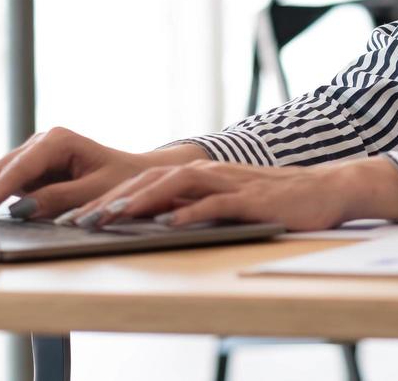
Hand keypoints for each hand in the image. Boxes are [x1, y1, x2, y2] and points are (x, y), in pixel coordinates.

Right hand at [0, 126, 204, 218]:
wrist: (133, 176)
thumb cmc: (121, 181)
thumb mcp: (95, 192)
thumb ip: (59, 198)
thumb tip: (22, 208)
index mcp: (58, 140)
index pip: (21, 166)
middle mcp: (41, 142)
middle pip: (2, 167)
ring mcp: (32, 155)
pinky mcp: (29, 170)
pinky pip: (3, 181)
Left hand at [64, 157, 397, 231]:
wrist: (327, 190)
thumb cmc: (274, 201)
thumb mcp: (225, 203)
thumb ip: (191, 206)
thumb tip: (150, 221)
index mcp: (196, 175)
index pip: (140, 183)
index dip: (102, 198)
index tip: (70, 216)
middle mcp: (208, 173)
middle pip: (147, 181)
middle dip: (106, 200)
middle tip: (71, 220)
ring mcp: (230, 184)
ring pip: (174, 187)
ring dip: (138, 202)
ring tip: (107, 219)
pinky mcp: (253, 199)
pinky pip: (216, 204)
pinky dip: (190, 213)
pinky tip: (168, 224)